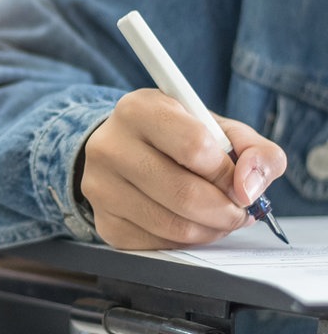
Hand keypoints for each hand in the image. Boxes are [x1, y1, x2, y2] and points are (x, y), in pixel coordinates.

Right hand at [81, 88, 286, 249]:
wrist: (123, 149)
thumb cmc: (176, 136)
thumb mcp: (216, 128)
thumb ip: (253, 149)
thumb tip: (250, 189)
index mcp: (139, 109)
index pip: (194, 146)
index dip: (227, 172)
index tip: (238, 181)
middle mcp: (110, 145)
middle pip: (184, 193)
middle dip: (226, 210)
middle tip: (238, 210)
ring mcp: (100, 186)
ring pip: (172, 225)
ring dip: (210, 229)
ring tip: (217, 217)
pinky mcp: (104, 221)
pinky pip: (157, 245)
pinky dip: (185, 241)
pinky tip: (189, 223)